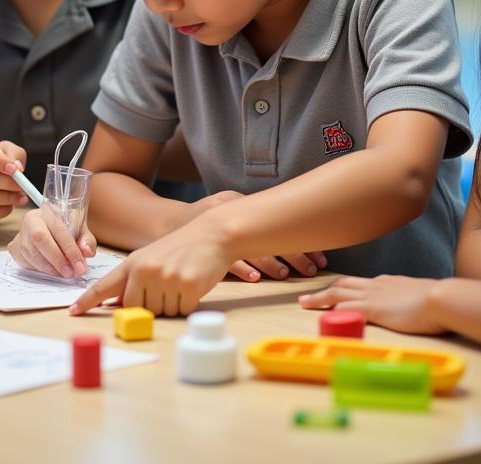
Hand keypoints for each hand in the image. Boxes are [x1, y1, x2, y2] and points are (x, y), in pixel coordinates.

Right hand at [0, 136, 28, 221]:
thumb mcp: (3, 149)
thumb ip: (12, 153)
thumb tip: (17, 168)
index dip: (0, 162)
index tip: (16, 170)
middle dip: (9, 184)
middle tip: (24, 186)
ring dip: (8, 199)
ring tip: (20, 196)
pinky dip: (1, 211)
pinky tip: (9, 205)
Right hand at [7, 206, 96, 278]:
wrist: (49, 227)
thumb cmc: (66, 229)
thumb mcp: (80, 230)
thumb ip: (86, 241)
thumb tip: (87, 252)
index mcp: (48, 211)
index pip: (58, 230)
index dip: (70, 250)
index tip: (80, 267)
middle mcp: (30, 220)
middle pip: (39, 239)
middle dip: (56, 259)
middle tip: (70, 273)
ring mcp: (20, 234)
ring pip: (31, 253)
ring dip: (48, 268)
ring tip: (63, 273)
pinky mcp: (14, 248)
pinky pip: (25, 262)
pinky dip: (39, 269)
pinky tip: (50, 270)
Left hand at [70, 222, 232, 316]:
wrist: (211, 235)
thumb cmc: (180, 249)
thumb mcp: (150, 258)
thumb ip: (134, 280)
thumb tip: (119, 305)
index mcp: (132, 263)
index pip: (105, 285)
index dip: (88, 300)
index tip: (73, 311)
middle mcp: (145, 270)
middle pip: (137, 308)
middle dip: (151, 305)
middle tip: (165, 286)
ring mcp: (166, 278)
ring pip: (162, 313)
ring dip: (172, 304)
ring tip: (180, 280)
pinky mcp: (187, 286)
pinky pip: (182, 311)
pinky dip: (188, 304)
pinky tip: (192, 284)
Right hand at [180, 190, 327, 281]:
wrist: (160, 223)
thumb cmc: (198, 222)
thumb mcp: (223, 210)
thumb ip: (247, 217)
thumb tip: (289, 232)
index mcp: (234, 200)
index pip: (276, 219)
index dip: (299, 239)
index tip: (320, 256)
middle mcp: (228, 212)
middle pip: (269, 234)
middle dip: (294, 254)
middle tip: (314, 269)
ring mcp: (214, 230)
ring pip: (251, 248)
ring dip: (272, 264)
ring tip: (288, 276)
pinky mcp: (201, 249)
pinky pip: (226, 260)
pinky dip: (242, 269)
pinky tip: (255, 279)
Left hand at [299, 275, 447, 334]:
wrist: (441, 298)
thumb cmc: (439, 299)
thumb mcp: (419, 294)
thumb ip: (410, 297)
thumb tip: (413, 304)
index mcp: (385, 282)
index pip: (358, 282)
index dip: (344, 287)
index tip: (335, 291)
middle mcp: (374, 285)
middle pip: (341, 284)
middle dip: (324, 289)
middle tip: (308, 295)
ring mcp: (371, 296)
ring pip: (336, 293)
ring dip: (319, 298)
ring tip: (304, 303)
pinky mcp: (372, 309)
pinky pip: (345, 309)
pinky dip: (331, 313)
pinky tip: (322, 319)